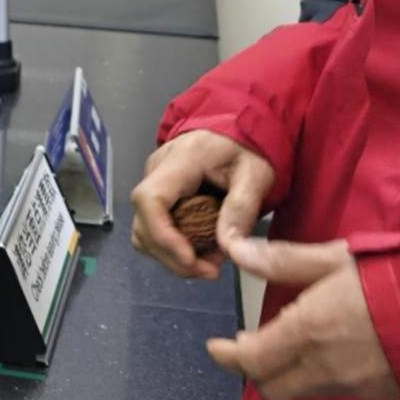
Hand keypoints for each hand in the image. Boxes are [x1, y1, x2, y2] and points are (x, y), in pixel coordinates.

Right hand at [130, 129, 275, 279]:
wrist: (238, 128)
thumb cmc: (248, 147)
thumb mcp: (256, 176)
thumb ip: (241, 209)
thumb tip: (228, 248)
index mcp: (181, 160)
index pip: (151, 199)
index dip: (163, 235)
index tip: (191, 259)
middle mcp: (157, 169)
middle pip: (143, 222)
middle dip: (172, 256)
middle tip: (210, 271)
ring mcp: (154, 181)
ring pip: (144, 230)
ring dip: (170, 256)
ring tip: (207, 265)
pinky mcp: (158, 193)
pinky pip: (153, 227)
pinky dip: (171, 247)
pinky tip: (198, 252)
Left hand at [206, 236, 399, 399]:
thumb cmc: (388, 276)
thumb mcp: (331, 259)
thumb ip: (281, 260)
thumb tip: (237, 250)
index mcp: (306, 331)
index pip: (252, 360)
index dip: (228, 356)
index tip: (218, 347)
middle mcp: (323, 367)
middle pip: (272, 386)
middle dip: (256, 369)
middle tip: (251, 347)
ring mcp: (350, 385)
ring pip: (303, 391)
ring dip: (289, 373)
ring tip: (292, 345)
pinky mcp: (376, 393)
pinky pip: (336, 391)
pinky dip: (323, 376)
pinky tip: (332, 352)